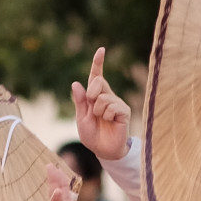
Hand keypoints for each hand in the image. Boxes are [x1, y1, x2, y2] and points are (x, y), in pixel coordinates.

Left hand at [70, 47, 131, 163]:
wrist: (103, 151)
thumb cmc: (92, 135)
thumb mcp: (81, 118)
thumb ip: (80, 102)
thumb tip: (76, 83)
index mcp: (95, 96)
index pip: (96, 76)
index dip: (98, 63)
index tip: (101, 50)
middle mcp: (107, 96)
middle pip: (97, 82)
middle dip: (91, 94)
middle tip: (93, 110)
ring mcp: (117, 103)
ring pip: (102, 98)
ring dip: (97, 111)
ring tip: (102, 120)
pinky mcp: (124, 111)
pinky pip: (111, 106)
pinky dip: (107, 116)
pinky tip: (111, 122)